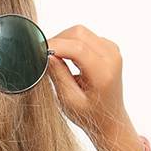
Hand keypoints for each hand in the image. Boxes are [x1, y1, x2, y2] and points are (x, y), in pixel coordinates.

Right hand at [46, 24, 133, 148]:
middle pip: (78, 34)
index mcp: (103, 73)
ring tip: (53, 57)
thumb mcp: (69, 100)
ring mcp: (112, 50)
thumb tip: (46, 54)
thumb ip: (59, 75)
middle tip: (43, 55)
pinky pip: (86, 36)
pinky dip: (72, 42)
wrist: (110, 119)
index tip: (37, 51)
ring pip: (81, 32)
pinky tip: (66, 57)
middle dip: (58, 40)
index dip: (54, 46)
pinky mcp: (109, 47)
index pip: (77, 48)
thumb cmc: (89, 115)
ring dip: (64, 41)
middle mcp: (111, 57)